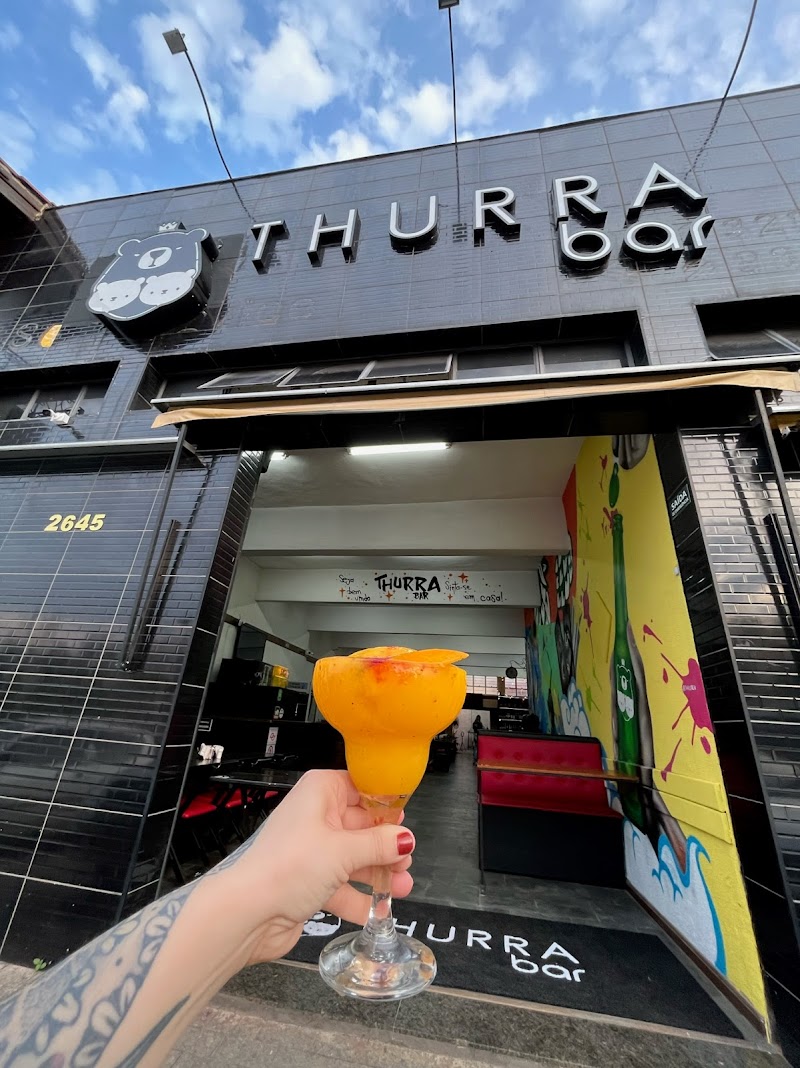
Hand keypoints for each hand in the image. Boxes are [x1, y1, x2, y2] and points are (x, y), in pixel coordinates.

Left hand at [222, 770, 414, 963]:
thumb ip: (380, 845)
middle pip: (362, 825)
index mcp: (320, 792)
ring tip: (402, 887)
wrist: (249, 914)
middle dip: (387, 845)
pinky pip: (342, 885)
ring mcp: (312, 851)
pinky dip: (360, 897)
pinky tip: (378, 909)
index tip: (407, 817)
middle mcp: (315, 817)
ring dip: (379, 873)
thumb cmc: (286, 867)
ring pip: (355, 857)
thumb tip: (405, 839)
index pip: (361, 787)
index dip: (385, 802)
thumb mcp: (344, 851)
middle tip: (405, 860)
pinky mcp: (309, 882)